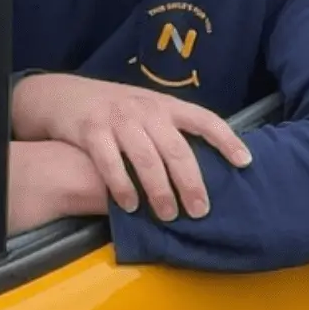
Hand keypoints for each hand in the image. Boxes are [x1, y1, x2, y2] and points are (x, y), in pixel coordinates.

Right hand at [11, 73, 251, 219]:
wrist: (63, 95)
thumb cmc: (115, 110)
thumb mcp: (147, 110)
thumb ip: (172, 131)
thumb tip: (208, 165)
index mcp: (166, 105)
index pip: (204, 119)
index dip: (227, 140)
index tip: (245, 162)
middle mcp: (146, 110)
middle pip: (176, 148)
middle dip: (191, 182)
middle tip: (200, 210)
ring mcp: (118, 118)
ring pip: (146, 158)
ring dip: (159, 190)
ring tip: (168, 215)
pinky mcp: (91, 129)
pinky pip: (110, 162)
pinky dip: (122, 186)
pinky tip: (129, 205)